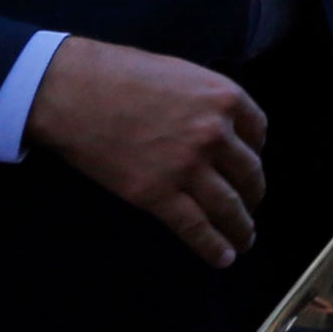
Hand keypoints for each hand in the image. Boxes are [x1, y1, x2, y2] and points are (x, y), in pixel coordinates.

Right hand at [24, 37, 267, 267]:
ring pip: (229, 205)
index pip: (258, 132)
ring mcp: (187, 166)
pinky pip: (195, 227)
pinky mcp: (156, 194)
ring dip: (242, 227)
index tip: (248, 165)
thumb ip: (205, 101)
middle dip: (253, 194)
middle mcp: (215, 133)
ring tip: (245, 240)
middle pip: (249, 173)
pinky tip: (223, 257)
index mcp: (224, 97)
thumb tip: (218, 125)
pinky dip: (213, 246)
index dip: (255, 152)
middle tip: (251, 207)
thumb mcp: (181, 74)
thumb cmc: (121, 75)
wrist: (75, 92)